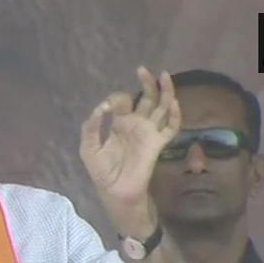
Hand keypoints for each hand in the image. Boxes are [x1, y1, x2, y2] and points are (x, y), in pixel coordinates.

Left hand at [80, 66, 180, 234]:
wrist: (116, 193)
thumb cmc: (102, 173)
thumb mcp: (89, 149)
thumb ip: (91, 128)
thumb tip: (100, 108)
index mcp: (119, 124)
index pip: (123, 102)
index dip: (116, 99)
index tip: (107, 108)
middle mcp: (136, 125)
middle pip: (146, 98)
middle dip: (146, 83)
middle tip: (142, 70)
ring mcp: (148, 133)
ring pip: (161, 107)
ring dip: (164, 91)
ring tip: (164, 75)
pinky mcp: (157, 143)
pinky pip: (171, 127)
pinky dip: (175, 115)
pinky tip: (173, 102)